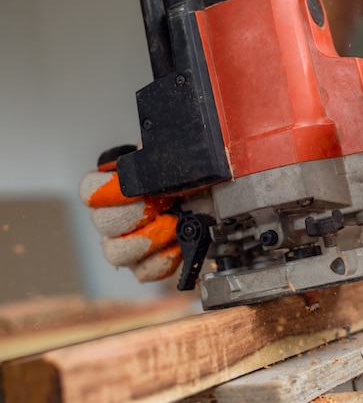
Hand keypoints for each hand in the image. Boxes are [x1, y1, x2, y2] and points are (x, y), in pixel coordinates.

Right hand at [79, 147, 181, 281]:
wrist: (212, 203)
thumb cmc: (191, 181)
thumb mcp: (177, 157)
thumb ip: (156, 153)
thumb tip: (145, 150)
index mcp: (112, 188)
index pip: (89, 191)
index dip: (108, 190)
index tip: (137, 186)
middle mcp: (112, 218)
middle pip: (104, 223)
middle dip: (138, 213)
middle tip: (165, 203)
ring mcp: (125, 245)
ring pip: (116, 253)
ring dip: (149, 240)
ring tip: (174, 225)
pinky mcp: (143, 266)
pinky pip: (143, 272)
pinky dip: (164, 260)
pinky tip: (179, 245)